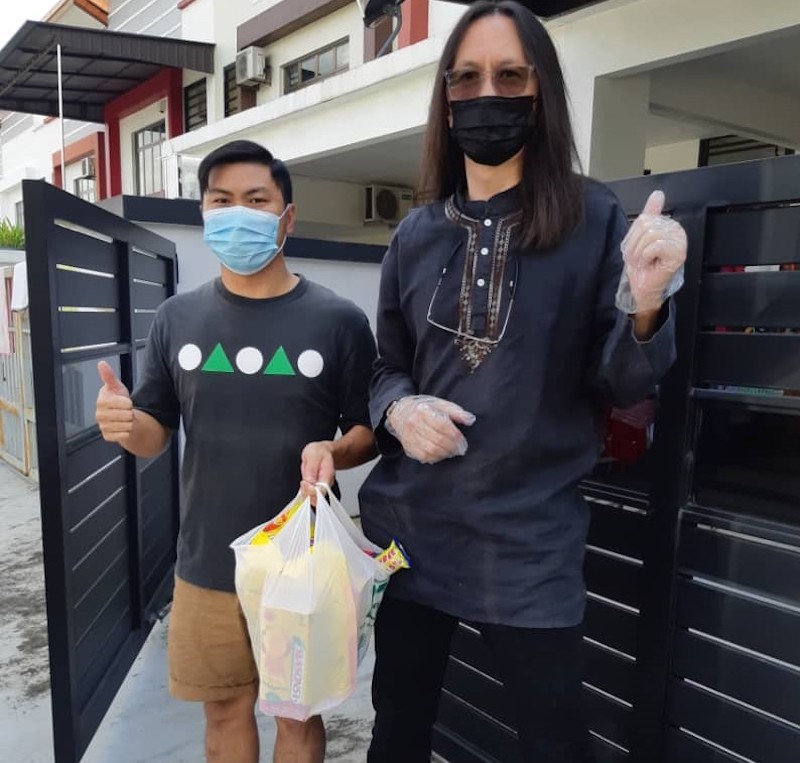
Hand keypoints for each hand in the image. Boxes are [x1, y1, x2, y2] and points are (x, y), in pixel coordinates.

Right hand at [95, 361, 132, 443]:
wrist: (120, 416)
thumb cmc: (118, 400)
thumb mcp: (116, 387)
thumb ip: (109, 376)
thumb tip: (101, 364)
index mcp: (101, 401)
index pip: (125, 404)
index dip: (129, 403)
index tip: (124, 401)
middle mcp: (99, 415)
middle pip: (127, 415)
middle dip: (130, 413)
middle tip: (125, 411)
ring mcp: (103, 426)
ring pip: (127, 425)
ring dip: (129, 422)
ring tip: (124, 418)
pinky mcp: (107, 436)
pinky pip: (124, 435)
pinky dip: (127, 431)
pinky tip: (122, 426)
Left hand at [300, 441, 334, 499]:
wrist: (322, 452)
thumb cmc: (318, 453)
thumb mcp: (313, 455)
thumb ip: (311, 468)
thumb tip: (308, 482)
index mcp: (327, 477)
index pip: (321, 492)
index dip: (310, 490)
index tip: (304, 482)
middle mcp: (326, 485)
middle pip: (316, 499)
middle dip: (306, 493)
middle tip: (303, 482)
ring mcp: (320, 488)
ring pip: (311, 498)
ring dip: (304, 492)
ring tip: (304, 480)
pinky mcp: (315, 489)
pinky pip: (308, 495)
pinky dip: (303, 492)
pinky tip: (303, 484)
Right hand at [386, 395, 475, 464]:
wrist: (400, 413)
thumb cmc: (424, 408)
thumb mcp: (440, 404)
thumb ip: (456, 411)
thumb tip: (470, 420)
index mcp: (423, 410)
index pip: (443, 426)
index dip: (456, 436)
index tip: (463, 442)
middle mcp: (414, 423)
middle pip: (437, 440)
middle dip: (453, 447)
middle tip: (461, 449)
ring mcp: (409, 436)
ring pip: (431, 450)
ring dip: (445, 453)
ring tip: (452, 451)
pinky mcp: (408, 447)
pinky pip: (424, 456)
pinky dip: (436, 457)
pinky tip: (442, 454)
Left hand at [619, 190, 686, 313]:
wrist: (643, 287)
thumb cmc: (642, 266)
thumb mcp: (640, 237)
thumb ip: (649, 214)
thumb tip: (658, 194)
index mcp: (669, 225)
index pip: (644, 219)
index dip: (634, 236)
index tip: (636, 249)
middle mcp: (678, 230)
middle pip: (646, 225)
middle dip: (635, 244)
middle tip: (639, 258)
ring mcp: (680, 242)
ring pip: (650, 234)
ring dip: (639, 252)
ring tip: (643, 261)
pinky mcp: (679, 253)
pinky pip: (656, 245)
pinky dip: (646, 256)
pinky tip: (650, 263)